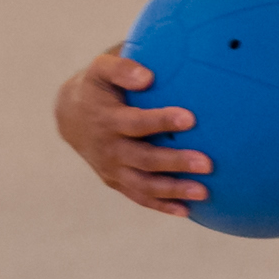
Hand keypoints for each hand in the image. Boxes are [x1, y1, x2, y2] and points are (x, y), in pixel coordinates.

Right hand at [53, 47, 205, 215]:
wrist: (70, 117)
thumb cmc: (98, 87)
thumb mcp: (100, 69)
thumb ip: (122, 67)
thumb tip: (149, 76)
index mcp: (107, 120)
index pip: (135, 123)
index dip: (161, 121)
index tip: (190, 118)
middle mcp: (108, 149)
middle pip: (144, 160)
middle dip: (175, 163)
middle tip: (208, 164)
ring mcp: (112, 169)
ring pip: (144, 185)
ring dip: (173, 190)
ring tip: (205, 193)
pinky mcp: (116, 182)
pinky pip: (140, 196)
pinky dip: (162, 205)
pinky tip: (188, 211)